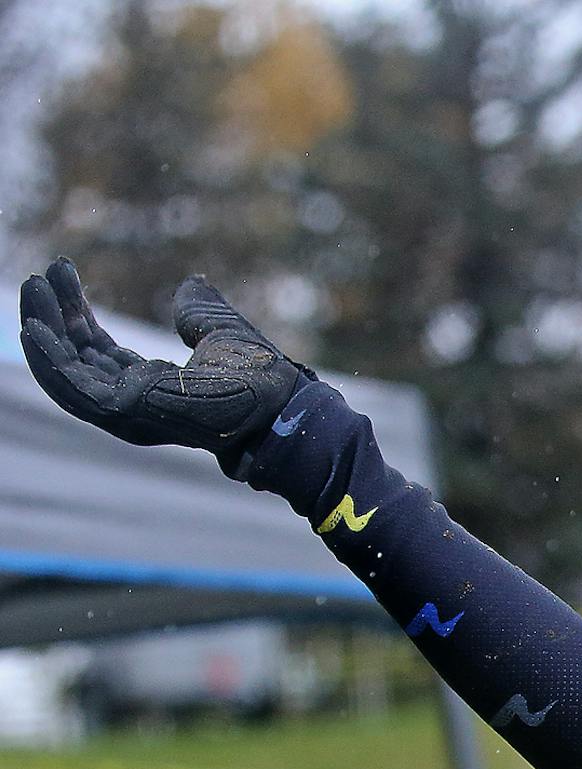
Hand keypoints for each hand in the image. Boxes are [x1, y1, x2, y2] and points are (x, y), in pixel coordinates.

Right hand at [18, 257, 312, 473]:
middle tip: (39, 277)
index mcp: (153, 385)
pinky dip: (50, 359)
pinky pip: (73, 388)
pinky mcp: (126, 413)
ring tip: (31, 289)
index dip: (76, 313)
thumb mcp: (220, 330)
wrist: (279, 404)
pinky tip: (35, 327)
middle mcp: (134, 402)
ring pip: (68, 370)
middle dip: (54, 316)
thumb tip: (194, 282)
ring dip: (44, 331)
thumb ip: (199, 310)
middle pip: (78, 357)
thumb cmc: (262, 377)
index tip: (63, 272)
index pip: (99, 348)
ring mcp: (128, 412)